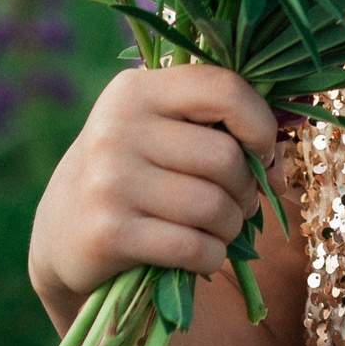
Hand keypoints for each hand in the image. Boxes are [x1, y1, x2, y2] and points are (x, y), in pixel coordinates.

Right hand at [30, 64, 282, 330]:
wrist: (62, 232)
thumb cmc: (135, 172)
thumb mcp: (160, 130)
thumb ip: (216, 122)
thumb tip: (282, 152)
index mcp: (136, 90)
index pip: (222, 89)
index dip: (260, 124)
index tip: (263, 152)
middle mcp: (117, 128)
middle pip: (225, 158)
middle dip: (247, 190)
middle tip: (239, 204)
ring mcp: (109, 180)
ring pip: (213, 206)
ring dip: (231, 227)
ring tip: (220, 228)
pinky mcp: (109, 232)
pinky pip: (193, 246)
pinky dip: (212, 256)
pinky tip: (202, 254)